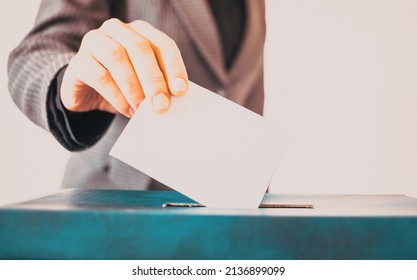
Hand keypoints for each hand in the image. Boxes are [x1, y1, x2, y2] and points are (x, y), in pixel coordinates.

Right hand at [60, 18, 187, 116]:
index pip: (163, 44)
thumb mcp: (143, 83)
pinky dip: (117, 95)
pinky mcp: (77, 61)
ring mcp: (94, 42)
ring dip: (134, 87)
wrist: (87, 94)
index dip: (174, 67)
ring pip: (117, 56)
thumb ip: (158, 85)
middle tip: (161, 105)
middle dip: (153, 78)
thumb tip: (172, 99)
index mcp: (139, 31)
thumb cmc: (122, 86)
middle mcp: (117, 30)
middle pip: (140, 48)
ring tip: (142, 109)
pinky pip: (99, 75)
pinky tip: (127, 109)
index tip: (180, 90)